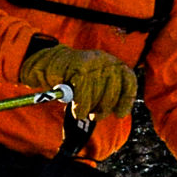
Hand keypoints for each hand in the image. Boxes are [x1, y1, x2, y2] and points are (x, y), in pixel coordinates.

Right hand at [15, 45, 134, 120]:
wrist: (49, 64)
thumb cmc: (72, 80)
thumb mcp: (92, 85)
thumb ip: (104, 95)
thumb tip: (114, 112)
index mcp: (113, 65)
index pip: (128, 81)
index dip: (126, 100)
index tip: (119, 115)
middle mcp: (105, 60)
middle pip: (113, 89)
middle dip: (104, 108)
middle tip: (94, 116)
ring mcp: (92, 61)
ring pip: (98, 92)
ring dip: (89, 107)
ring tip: (80, 110)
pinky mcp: (78, 66)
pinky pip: (84, 90)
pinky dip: (81, 104)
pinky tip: (78, 111)